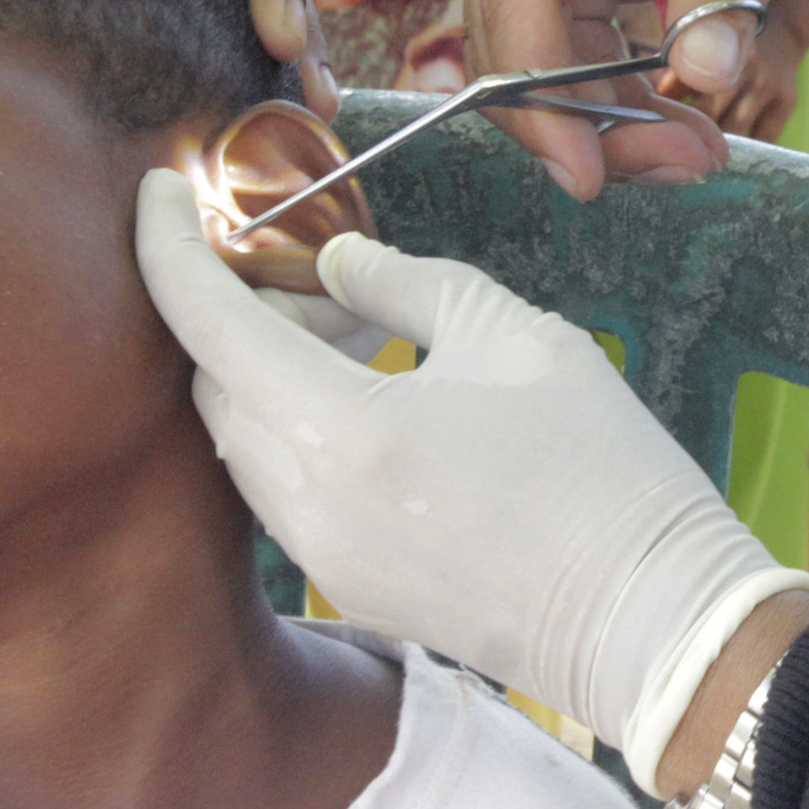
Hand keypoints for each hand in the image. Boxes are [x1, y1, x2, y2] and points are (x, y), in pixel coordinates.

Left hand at [134, 171, 808, 783]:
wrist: (652, 620)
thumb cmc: (602, 468)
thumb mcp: (516, 337)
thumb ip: (404, 284)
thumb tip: (333, 263)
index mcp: (345, 431)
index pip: (204, 323)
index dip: (165, 246)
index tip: (157, 188)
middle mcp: (308, 506)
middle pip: (214, 386)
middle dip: (238, 312)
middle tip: (311, 270)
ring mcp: (323, 560)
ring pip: (244, 443)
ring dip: (270, 376)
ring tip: (356, 334)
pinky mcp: (350, 589)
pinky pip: (284, 494)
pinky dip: (300, 433)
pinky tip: (378, 404)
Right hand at [463, 0, 808, 197]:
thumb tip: (705, 75)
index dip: (542, 97)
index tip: (591, 176)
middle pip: (514, 29)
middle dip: (583, 117)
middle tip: (677, 169)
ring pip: (538, 45)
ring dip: (603, 113)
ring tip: (695, 153)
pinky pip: (572, 36)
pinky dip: (616, 89)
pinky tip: (679, 123)